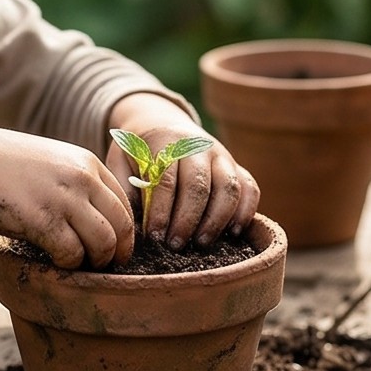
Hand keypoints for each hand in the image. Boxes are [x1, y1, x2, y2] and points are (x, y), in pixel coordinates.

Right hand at [0, 123, 131, 268]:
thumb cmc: (0, 164)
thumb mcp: (48, 161)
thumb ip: (72, 181)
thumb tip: (89, 214)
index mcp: (86, 163)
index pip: (124, 204)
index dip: (124, 232)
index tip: (114, 248)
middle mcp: (82, 178)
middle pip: (122, 226)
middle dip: (117, 252)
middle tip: (103, 266)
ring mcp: (64, 199)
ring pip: (103, 243)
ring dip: (94, 262)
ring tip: (79, 267)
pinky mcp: (43, 220)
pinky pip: (72, 253)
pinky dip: (68, 264)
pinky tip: (54, 261)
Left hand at [106, 94, 259, 248]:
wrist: (163, 123)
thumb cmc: (139, 152)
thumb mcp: (121, 162)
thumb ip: (126, 189)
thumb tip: (134, 224)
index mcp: (166, 143)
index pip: (166, 180)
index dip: (160, 212)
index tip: (153, 237)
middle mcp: (198, 146)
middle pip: (199, 186)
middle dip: (187, 220)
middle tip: (175, 246)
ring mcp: (222, 155)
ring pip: (228, 187)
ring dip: (216, 220)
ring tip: (201, 244)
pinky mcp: (237, 167)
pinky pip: (250, 188)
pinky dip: (245, 211)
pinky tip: (233, 233)